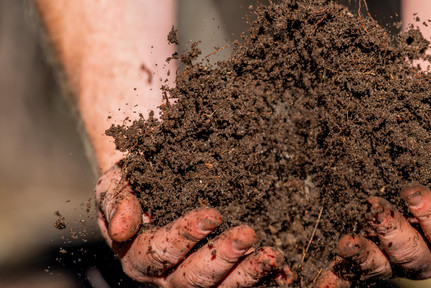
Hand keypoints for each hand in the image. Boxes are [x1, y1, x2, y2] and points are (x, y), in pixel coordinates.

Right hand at [95, 166, 292, 286]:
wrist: (157, 184)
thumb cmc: (137, 183)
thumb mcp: (117, 183)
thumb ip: (116, 201)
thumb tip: (119, 229)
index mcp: (139, 255)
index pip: (160, 251)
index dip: (185, 235)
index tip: (212, 215)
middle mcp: (167, 276)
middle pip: (193, 278)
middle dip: (222, 257)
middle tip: (248, 234)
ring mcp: (197, 280)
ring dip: (249, 273)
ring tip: (272, 255)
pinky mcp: (223, 277)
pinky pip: (244, 285)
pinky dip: (268, 280)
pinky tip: (285, 270)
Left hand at [316, 144, 430, 286]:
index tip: (411, 192)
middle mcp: (429, 254)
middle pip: (414, 257)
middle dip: (393, 235)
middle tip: (374, 209)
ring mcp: (396, 259)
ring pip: (382, 267)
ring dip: (364, 256)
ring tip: (346, 241)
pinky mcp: (370, 257)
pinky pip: (354, 271)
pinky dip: (339, 273)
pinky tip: (324, 274)